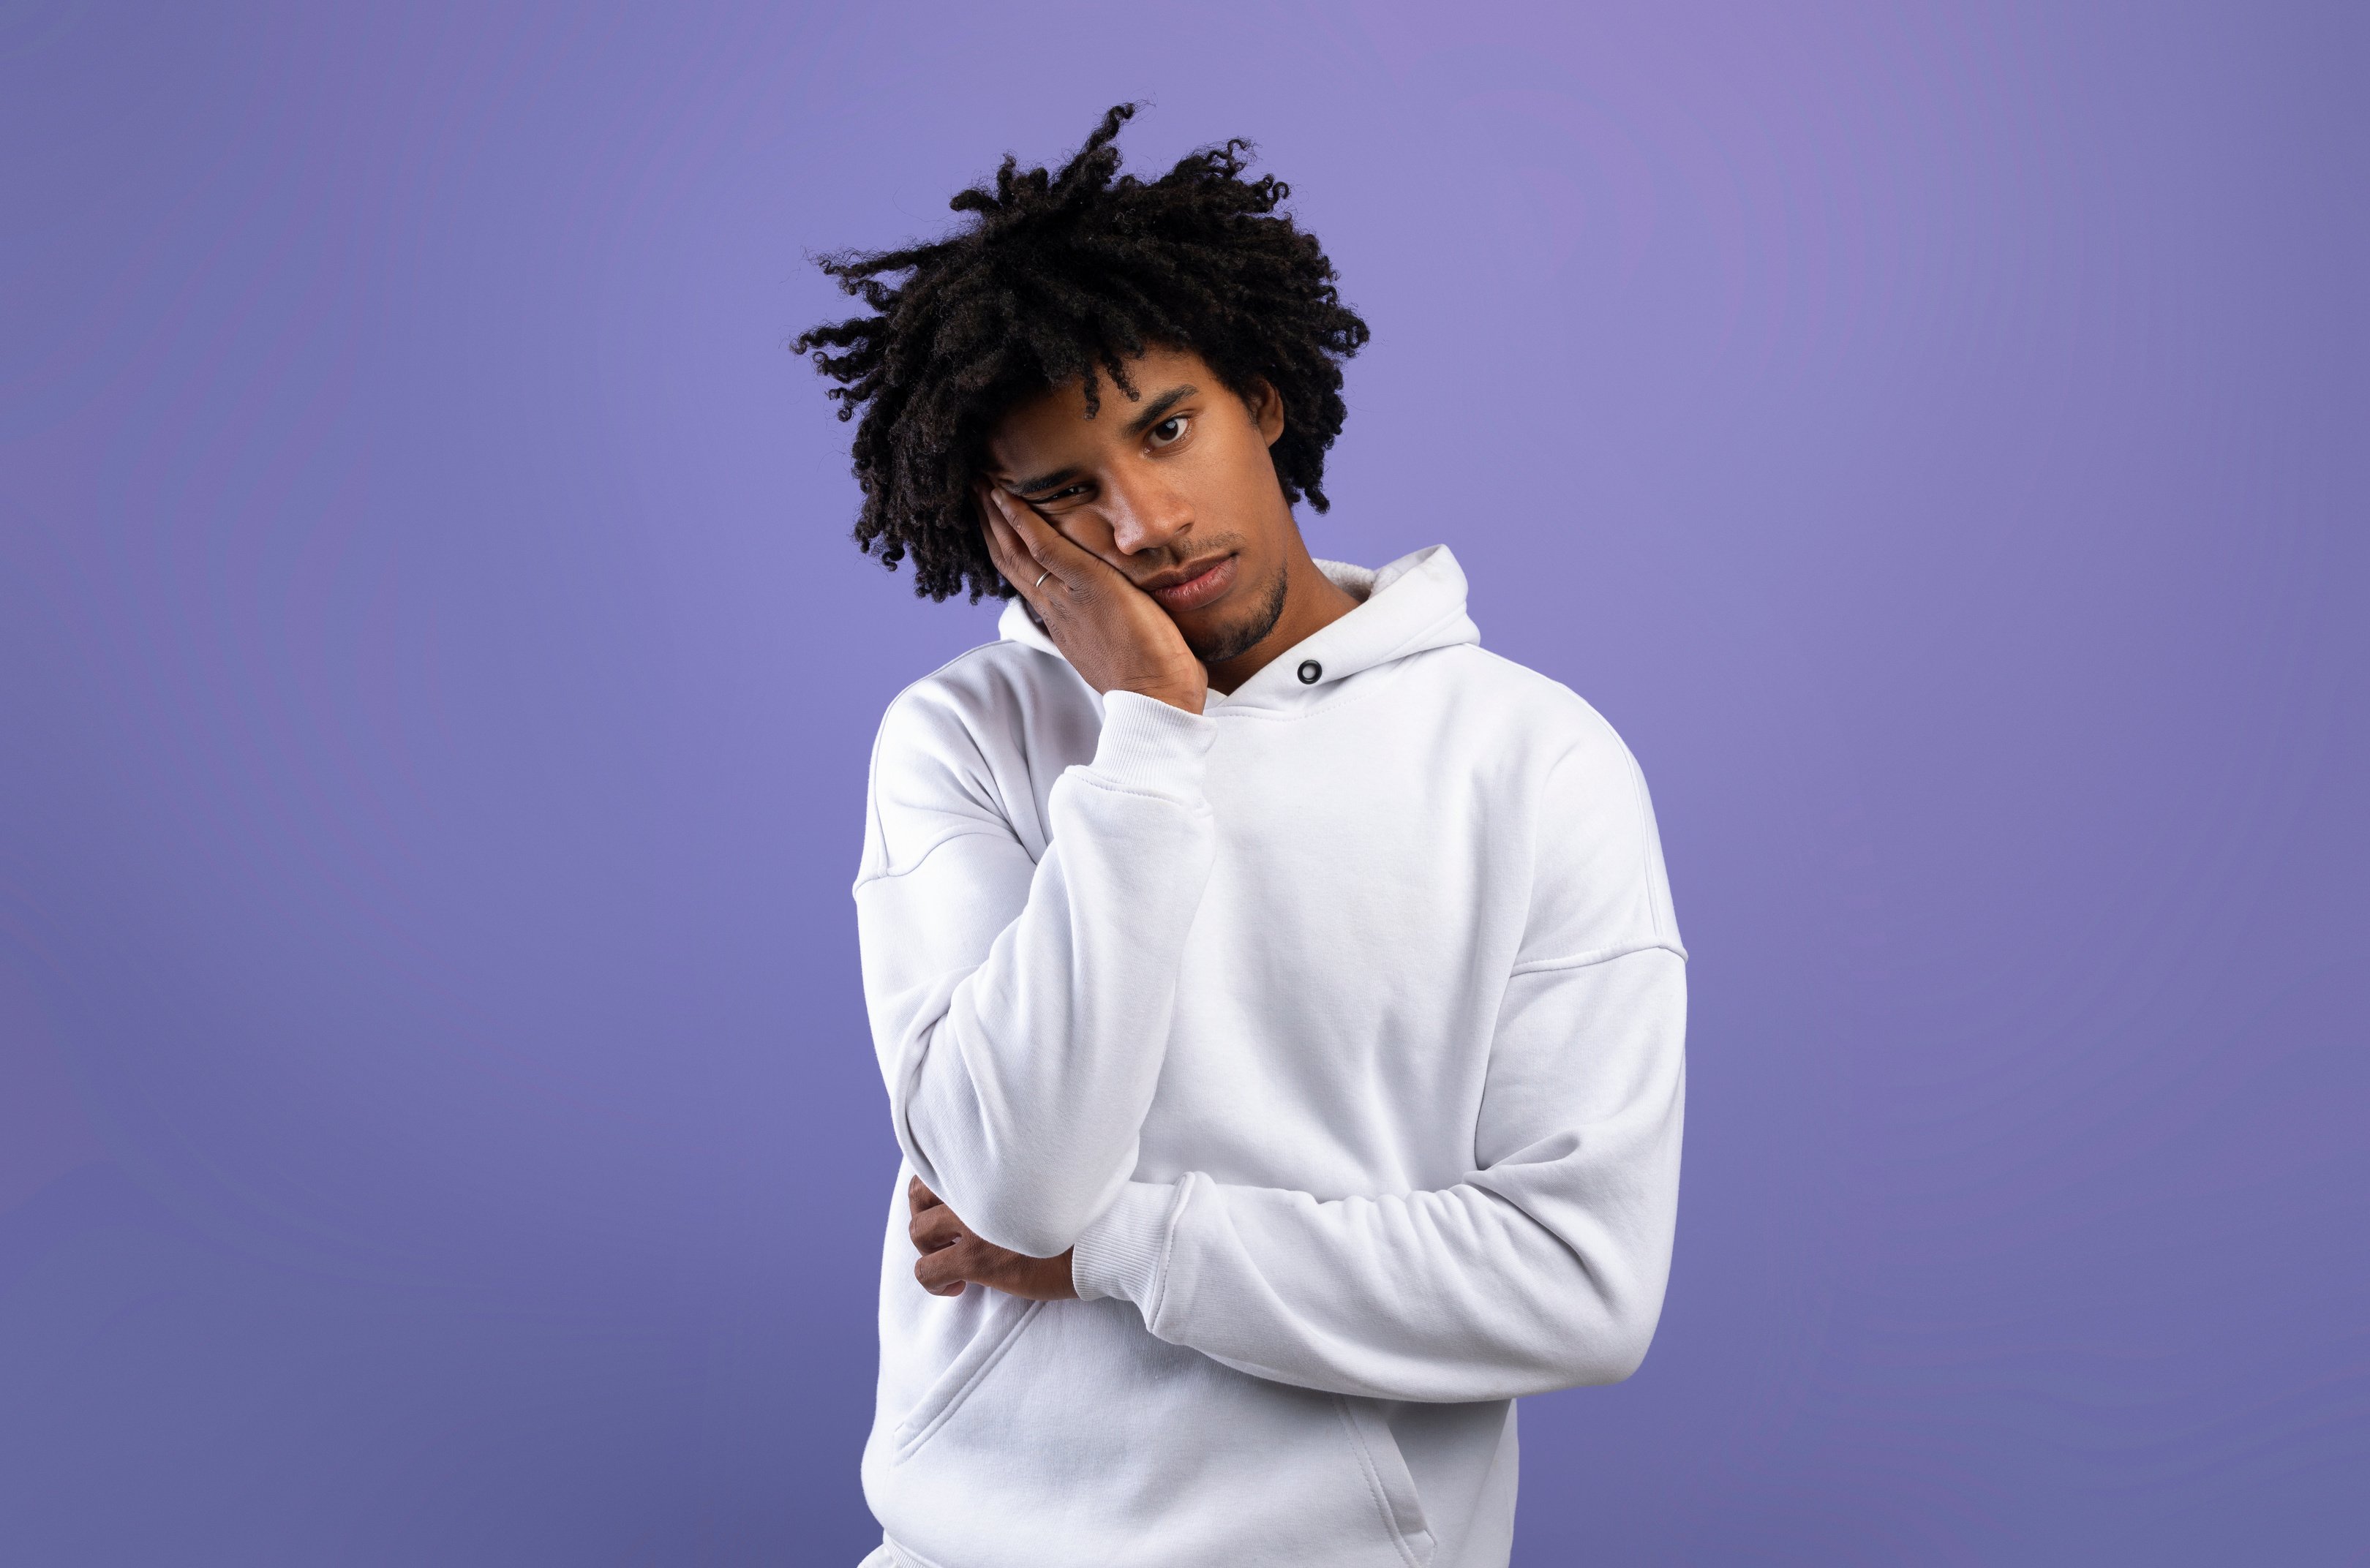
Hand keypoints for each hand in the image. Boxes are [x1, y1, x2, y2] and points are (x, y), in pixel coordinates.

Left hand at [908, 1176, 1077, 1299]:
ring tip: (952, 1262)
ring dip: (929, 1248)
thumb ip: (1015, 1176)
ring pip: (918, 1231)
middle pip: (918, 1191)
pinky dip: (934, 1283)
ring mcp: (971, 1221)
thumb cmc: (1087, 1212)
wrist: (1104, 1239)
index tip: (954, 1207)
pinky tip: (958, 1288)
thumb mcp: (1048, 1176)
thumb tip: (1005, 1188)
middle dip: (925, 1213)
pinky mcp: (975, 1257)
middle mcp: (975, 1186)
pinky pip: (927, 1271)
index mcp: (993, 1164)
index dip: (940, 1187)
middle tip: (945, 1235)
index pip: (941, 1161)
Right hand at [978, 486, 1205, 711]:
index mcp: (1062, 622)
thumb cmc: (1153, 682)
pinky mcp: (1088, 585)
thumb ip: (1114, 625)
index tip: (994, 520)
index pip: (1026, 577)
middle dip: (990, 523)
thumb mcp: (1121, 647)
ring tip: (980, 481)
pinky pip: (1045, 546)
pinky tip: (1007, 495)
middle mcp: (1055, 609)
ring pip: (1017, 549)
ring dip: (996, 512)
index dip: (1007, 546)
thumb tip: (1128, 612)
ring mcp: (1067, 597)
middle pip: (1010, 559)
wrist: (1157, 702)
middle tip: (975, 490)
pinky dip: (1023, 519)